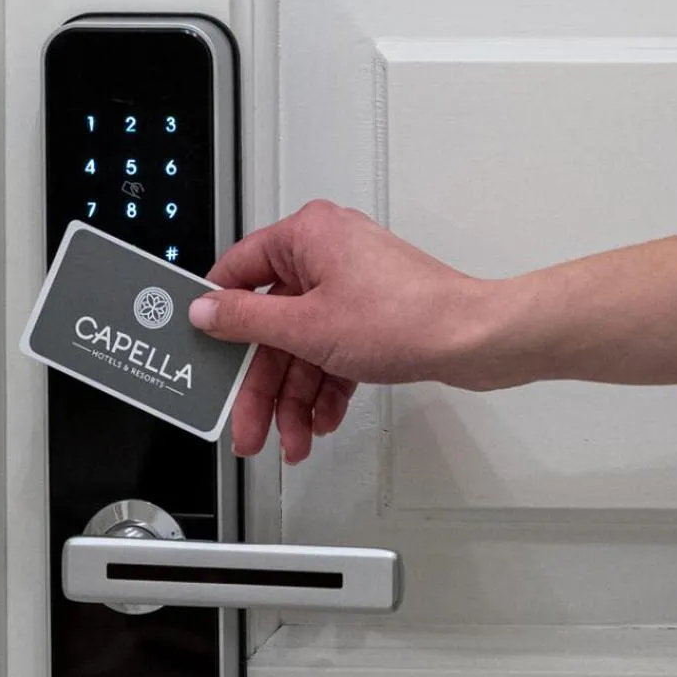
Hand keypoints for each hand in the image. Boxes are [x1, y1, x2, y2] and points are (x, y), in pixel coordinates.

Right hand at [189, 199, 490, 461]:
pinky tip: (320, 422)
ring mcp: (351, 286)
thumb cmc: (408, 317)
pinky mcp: (370, 315)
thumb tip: (204, 311)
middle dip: (263, 386)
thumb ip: (245, 321)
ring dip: (294, 399)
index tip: (203, 348)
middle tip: (248, 425)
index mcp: (306, 237)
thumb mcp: (305, 327)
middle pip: (271, 325)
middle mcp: (327, 254)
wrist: (474, 341)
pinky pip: (330, 352)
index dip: (218, 315)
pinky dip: (323, 389)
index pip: (238, 271)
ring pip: (301, 347)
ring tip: (291, 439)